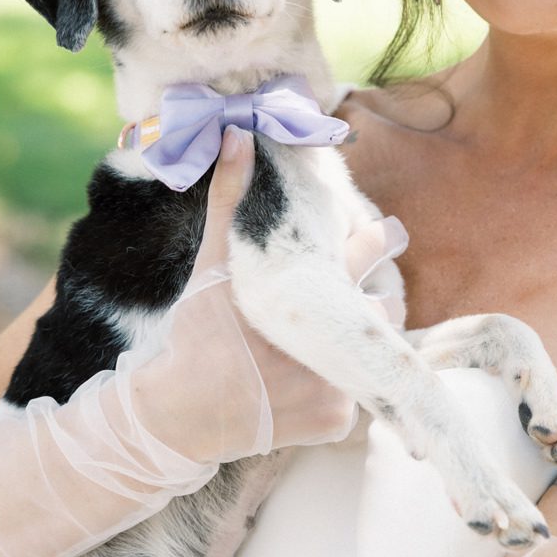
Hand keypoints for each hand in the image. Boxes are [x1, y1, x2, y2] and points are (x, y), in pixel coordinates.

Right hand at [137, 126, 408, 461]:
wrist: (176, 416)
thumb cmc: (196, 334)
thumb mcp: (211, 265)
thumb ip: (228, 199)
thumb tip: (238, 134)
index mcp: (307, 296)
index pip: (365, 256)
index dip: (370, 244)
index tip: (376, 237)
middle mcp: (330, 343)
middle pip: (380, 307)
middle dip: (367, 297)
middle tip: (339, 299)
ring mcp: (336, 386)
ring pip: (368, 352)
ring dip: (351, 342)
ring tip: (318, 339)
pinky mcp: (335, 422)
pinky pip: (356, 395)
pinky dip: (336, 386)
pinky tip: (303, 381)